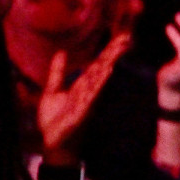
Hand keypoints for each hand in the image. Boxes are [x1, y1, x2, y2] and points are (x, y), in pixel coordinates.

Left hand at [38, 33, 129, 159]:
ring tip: (117, 51)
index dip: (109, 50)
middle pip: (102, 68)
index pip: (97, 64)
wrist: (53, 142)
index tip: (122, 37)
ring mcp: (87, 100)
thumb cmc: (55, 119)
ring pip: (99, 79)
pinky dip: (100, 83)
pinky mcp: (82, 111)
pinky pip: (92, 94)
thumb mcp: (52, 91)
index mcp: (82, 85)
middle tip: (126, 37)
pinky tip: (107, 72)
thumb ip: (58, 72)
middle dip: (113, 53)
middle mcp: (88, 91)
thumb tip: (62, 52)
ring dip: (108, 64)